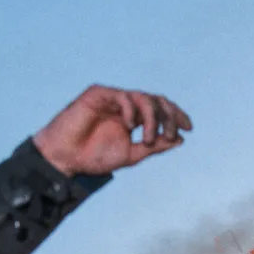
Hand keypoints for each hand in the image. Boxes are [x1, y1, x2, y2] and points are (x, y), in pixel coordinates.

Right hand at [33, 85, 191, 176]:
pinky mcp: (97, 94)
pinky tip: (131, 125)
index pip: (161, 109)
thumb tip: (180, 139)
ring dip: (153, 117)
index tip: (188, 128)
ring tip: (150, 138)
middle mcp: (126, 106)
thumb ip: (154, 147)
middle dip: (169, 116)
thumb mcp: (132, 154)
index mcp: (134, 118)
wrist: (65, 159)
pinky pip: (123, 96)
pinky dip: (132, 109)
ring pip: (143, 97)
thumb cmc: (94, 157)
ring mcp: (112, 99)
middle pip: (157, 100)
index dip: (176, 115)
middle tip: (170, 134)